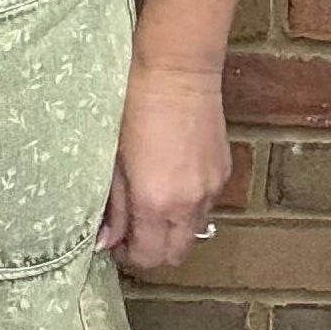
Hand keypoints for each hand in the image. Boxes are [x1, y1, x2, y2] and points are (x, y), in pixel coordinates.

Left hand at [94, 56, 229, 274]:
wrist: (177, 72)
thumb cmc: (133, 108)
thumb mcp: (113, 160)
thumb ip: (114, 206)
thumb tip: (107, 240)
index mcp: (156, 203)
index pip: (149, 257)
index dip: (130, 257)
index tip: (116, 242)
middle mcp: (188, 204)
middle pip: (176, 255)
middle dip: (153, 250)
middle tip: (133, 231)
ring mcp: (211, 189)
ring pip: (194, 232)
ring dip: (172, 230)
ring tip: (151, 204)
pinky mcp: (223, 171)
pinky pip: (207, 206)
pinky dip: (189, 207)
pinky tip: (172, 181)